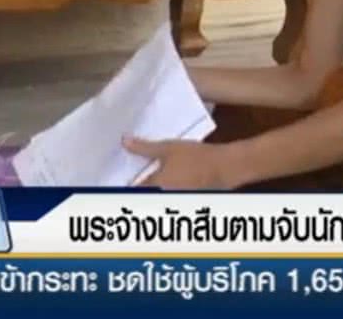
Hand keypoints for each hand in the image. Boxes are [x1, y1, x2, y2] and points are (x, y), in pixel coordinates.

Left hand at [122, 137, 237, 189]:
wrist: (224, 167)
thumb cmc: (195, 157)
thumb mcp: (167, 148)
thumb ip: (144, 147)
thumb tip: (124, 142)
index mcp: (155, 186)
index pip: (133, 190)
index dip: (125, 184)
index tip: (118, 178)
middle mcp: (163, 197)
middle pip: (144, 196)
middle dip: (137, 187)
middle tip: (130, 176)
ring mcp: (175, 200)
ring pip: (157, 197)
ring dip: (151, 189)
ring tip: (150, 175)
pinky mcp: (185, 198)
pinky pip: (168, 195)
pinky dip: (164, 189)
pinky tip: (167, 178)